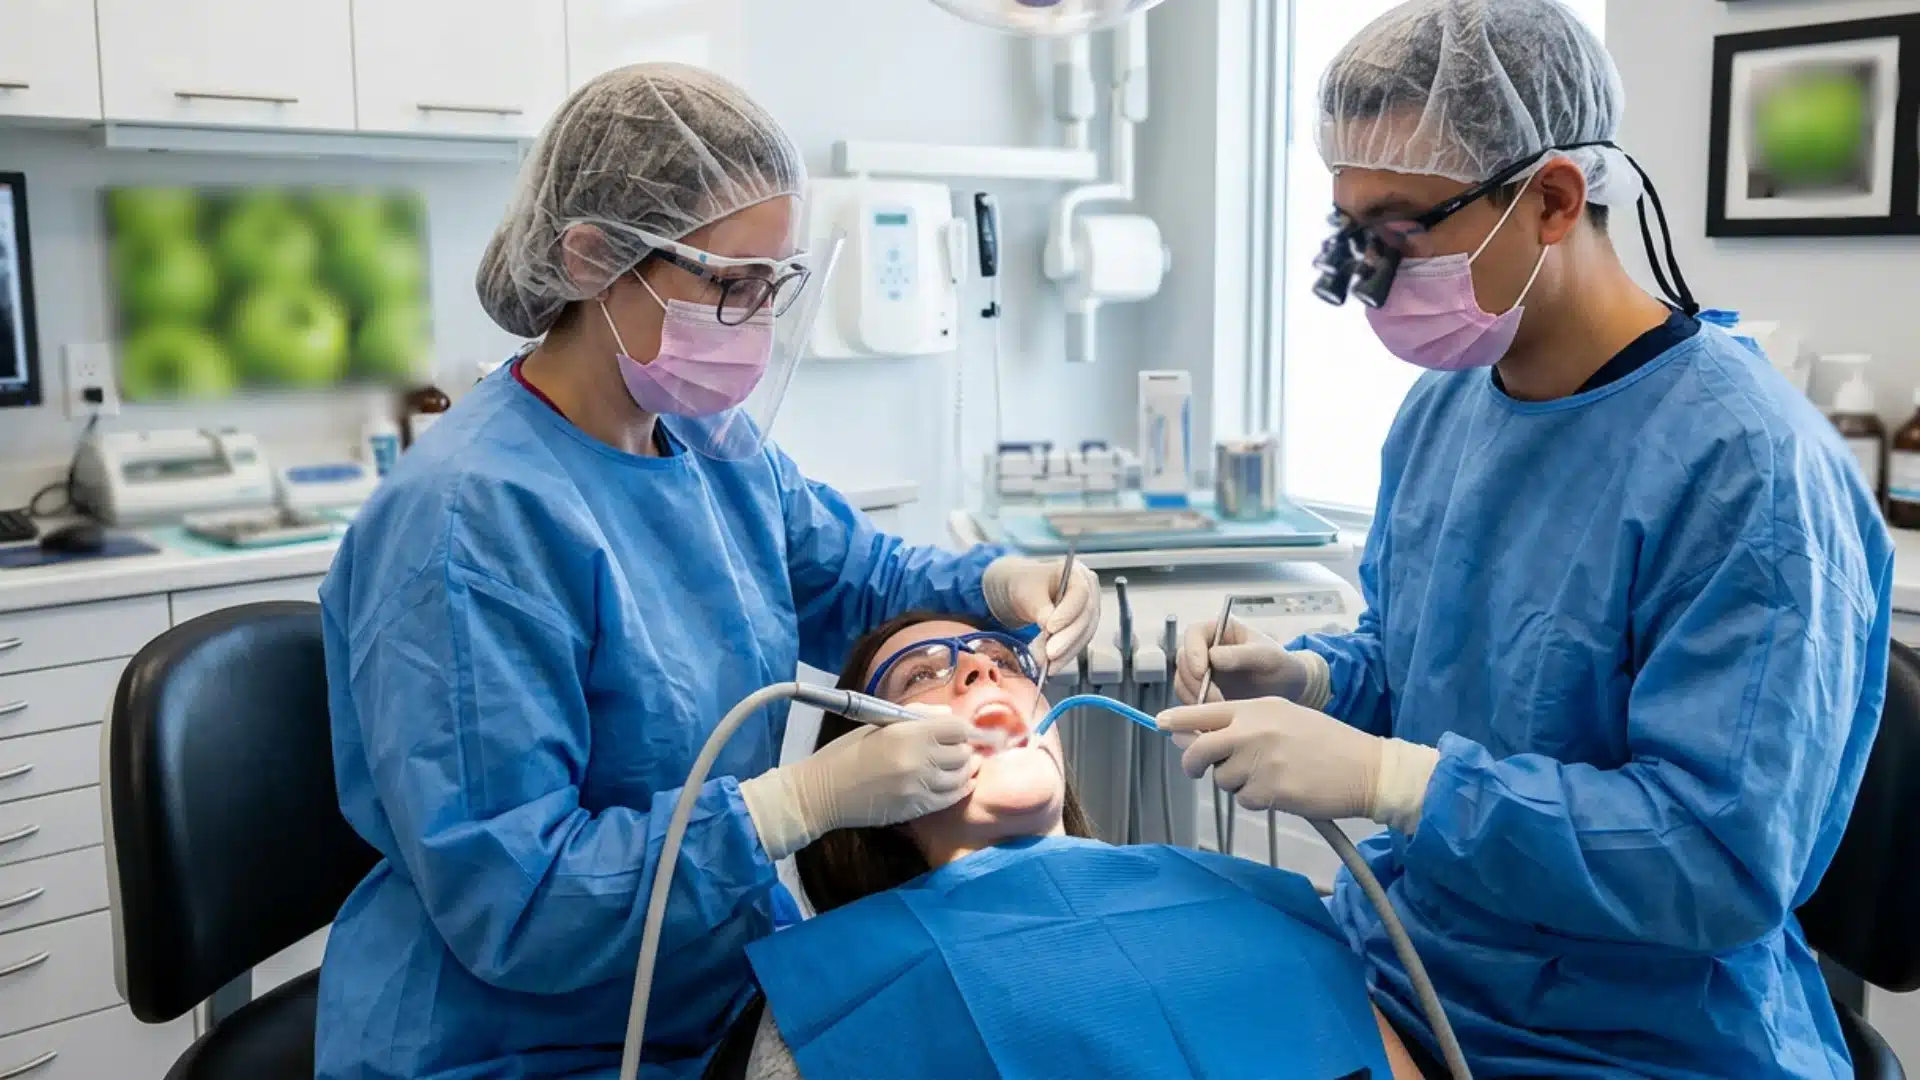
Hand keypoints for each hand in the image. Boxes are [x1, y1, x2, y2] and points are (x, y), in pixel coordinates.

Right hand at [740, 705, 977, 859]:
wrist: (822, 793)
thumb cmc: (845, 753)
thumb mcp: (876, 725)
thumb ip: (915, 716)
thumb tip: (948, 714)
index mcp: (906, 733)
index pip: (956, 726)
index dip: (962, 727)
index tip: (961, 730)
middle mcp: (918, 759)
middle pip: (963, 751)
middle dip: (964, 748)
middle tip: (959, 748)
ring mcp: (919, 787)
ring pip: (962, 776)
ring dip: (965, 769)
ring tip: (961, 765)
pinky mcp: (916, 808)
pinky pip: (951, 798)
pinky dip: (960, 789)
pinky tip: (959, 783)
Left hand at [982, 556, 1100, 672]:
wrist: (1020, 592)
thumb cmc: (1023, 585)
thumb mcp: (1027, 592)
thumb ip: (1040, 608)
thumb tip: (1050, 629)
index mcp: (1076, 573)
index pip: (1080, 593)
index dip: (1067, 613)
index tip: (1050, 628)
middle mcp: (1088, 591)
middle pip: (1085, 616)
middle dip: (1067, 638)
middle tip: (1050, 653)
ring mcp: (1088, 610)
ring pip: (1084, 634)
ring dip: (1067, 652)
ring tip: (1048, 664)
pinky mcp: (1082, 628)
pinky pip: (1078, 643)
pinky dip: (1065, 656)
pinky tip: (1051, 665)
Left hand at [1157, 698, 1438, 830]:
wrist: (1365, 767)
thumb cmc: (1326, 742)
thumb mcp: (1283, 718)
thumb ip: (1242, 724)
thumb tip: (1197, 735)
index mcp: (1256, 708)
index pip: (1203, 711)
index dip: (1176, 719)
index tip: (1159, 723)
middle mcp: (1253, 731)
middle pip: (1200, 750)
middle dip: (1192, 763)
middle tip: (1196, 769)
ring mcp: (1260, 761)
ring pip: (1222, 779)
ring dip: (1237, 782)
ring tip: (1269, 775)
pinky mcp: (1270, 790)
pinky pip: (1245, 800)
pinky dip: (1257, 800)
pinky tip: (1281, 790)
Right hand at [1175, 619, 1329, 707]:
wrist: (1289, 689)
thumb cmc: (1280, 665)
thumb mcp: (1267, 656)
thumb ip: (1241, 654)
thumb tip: (1214, 656)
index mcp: (1219, 630)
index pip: (1194, 633)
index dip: (1193, 651)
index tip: (1202, 671)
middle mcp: (1205, 648)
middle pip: (1183, 660)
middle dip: (1195, 681)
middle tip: (1215, 698)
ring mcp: (1201, 671)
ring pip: (1182, 682)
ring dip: (1195, 697)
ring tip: (1219, 709)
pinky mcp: (1202, 692)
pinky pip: (1189, 700)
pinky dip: (1197, 709)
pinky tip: (1215, 716)